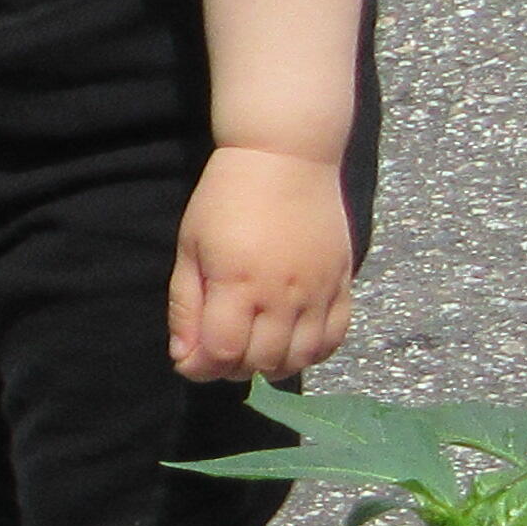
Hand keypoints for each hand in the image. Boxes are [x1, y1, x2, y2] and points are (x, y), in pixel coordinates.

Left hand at [170, 147, 356, 382]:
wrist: (287, 157)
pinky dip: (313, 353)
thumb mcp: (191, 248)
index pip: (222, 354)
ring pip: (300, 358)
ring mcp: (318, 291)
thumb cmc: (226, 199)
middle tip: (220, 348)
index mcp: (238, 283)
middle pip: (261, 362)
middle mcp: (283, 294)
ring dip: (272, 366)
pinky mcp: (342, 283)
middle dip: (232, 368)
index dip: (200, 368)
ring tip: (254, 348)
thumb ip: (186, 306)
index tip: (189, 359)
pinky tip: (291, 343)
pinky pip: (334, 338)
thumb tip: (184, 357)